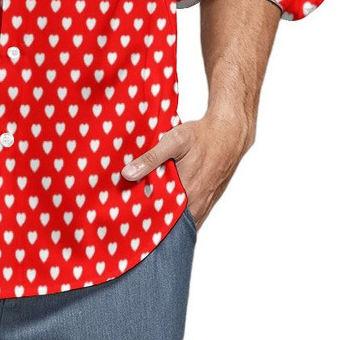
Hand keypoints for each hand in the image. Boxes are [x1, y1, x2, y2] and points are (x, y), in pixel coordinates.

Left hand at [120, 111, 254, 229]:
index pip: (160, 219)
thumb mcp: (173, 141)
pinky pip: (192, 216)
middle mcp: (197, 203)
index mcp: (187, 192)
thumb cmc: (201, 136)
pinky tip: (167, 206)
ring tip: (147, 213)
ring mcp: (205, 204)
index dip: (143, 220)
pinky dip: (180, 215)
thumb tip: (127, 174)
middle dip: (153, 222)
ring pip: (183, 221)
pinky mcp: (209, 200)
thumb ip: (150, 158)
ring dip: (167, 219)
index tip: (127, 219)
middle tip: (134, 217)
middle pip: (171, 223)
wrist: (229, 134)